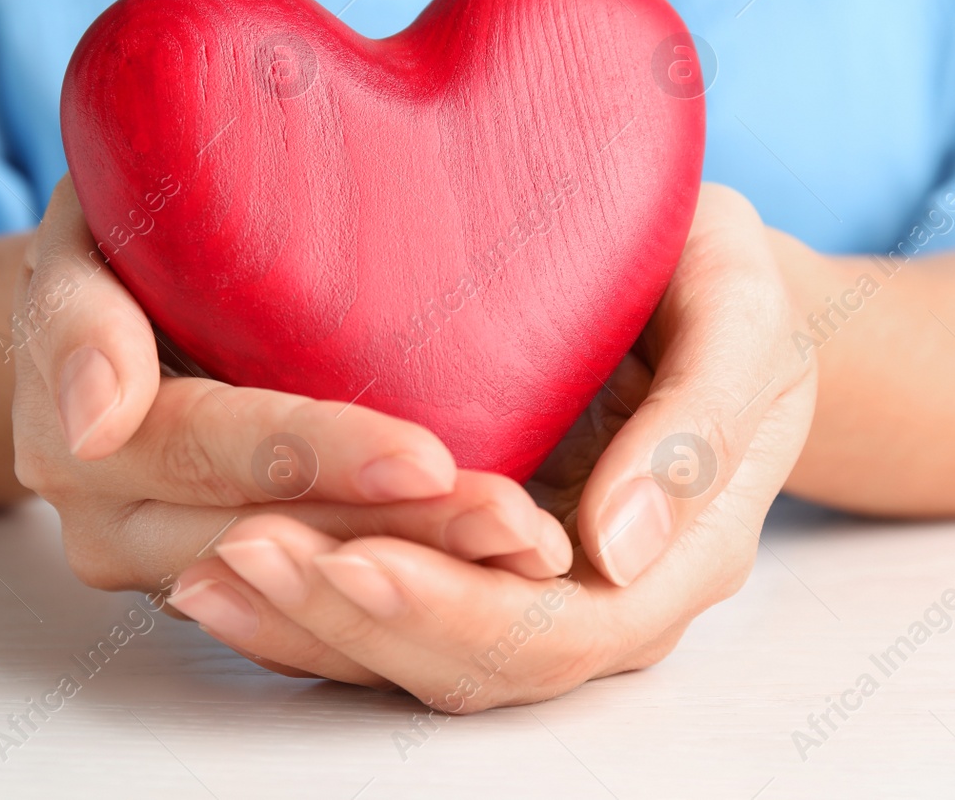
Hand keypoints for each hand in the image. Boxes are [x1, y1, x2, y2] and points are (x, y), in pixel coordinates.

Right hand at [10, 176, 572, 643]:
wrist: (96, 315)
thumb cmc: (118, 236)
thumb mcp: (83, 231)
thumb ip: (77, 314)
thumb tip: (94, 413)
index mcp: (75, 430)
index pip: (212, 449)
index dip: (317, 456)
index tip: (427, 460)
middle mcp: (112, 521)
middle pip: (270, 538)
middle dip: (400, 533)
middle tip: (516, 519)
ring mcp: (167, 565)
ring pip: (304, 591)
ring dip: (422, 573)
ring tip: (531, 547)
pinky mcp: (225, 587)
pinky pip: (317, 613)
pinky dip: (408, 594)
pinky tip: (500, 572)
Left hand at [168, 183, 816, 705]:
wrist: (709, 296)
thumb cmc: (726, 288)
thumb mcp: (745, 315)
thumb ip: (702, 426)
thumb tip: (620, 547)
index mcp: (680, 557)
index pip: (558, 629)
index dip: (454, 607)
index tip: (357, 557)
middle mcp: (601, 600)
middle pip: (470, 665)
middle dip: (351, 619)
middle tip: (240, 552)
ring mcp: (533, 590)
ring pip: (416, 657)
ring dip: (308, 624)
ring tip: (209, 567)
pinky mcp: (472, 563)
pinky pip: (388, 616)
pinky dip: (303, 607)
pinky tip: (217, 566)